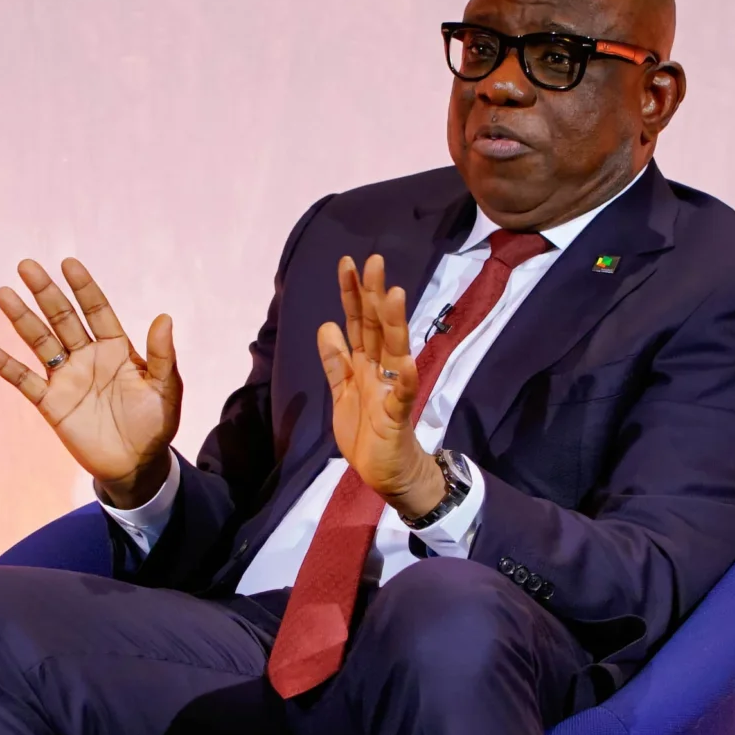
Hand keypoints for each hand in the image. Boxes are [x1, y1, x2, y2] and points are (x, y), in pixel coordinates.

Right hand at [0, 258, 180, 505]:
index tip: (68, 263)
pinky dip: (7, 366)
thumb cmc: (155, 424)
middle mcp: (87, 356)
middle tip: (26, 265)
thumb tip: (165, 317)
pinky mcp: (51, 403)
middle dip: (46, 293)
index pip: (97, 310)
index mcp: (116, 348)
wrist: (136, 464)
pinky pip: (25, 381)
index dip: (83, 288)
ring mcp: (67, 378)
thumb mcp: (166, 389)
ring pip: (40, 342)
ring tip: (3, 293)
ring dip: (22, 319)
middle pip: (62, 318)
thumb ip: (163, 355)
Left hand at [315, 255, 447, 520]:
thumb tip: (326, 325)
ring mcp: (392, 391)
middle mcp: (381, 371)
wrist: (387, 473)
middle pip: (378, 328)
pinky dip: (407, 381)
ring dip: (395, 324)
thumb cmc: (367, 433)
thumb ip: (336, 361)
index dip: (353, 294)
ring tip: (394, 295)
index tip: (348, 263)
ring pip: (394, 352)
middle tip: (373, 261)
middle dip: (374, 295)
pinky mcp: (397, 417)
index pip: (359, 322)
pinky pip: (403, 396)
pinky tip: (409, 364)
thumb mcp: (343, 392)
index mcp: (366, 365)